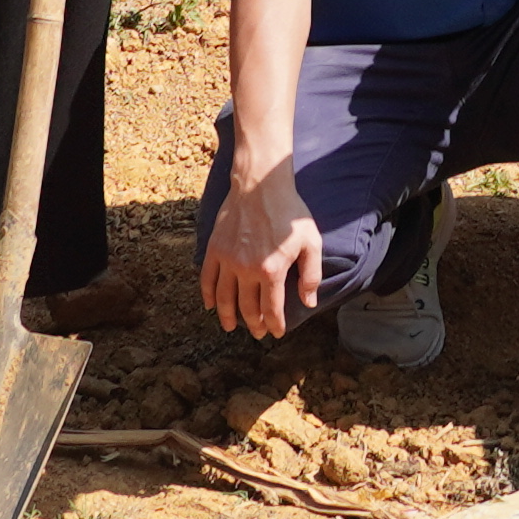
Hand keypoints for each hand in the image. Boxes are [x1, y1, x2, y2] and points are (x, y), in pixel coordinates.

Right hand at [200, 165, 329, 340]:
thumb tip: (308, 303)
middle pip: (248, 308)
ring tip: (231, 327)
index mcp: (272, 270)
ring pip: (225, 298)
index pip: (272, 308)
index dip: (275, 324)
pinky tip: (210, 305)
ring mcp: (228, 260)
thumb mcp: (311, 242)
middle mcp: (247, 270)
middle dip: (254, 324)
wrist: (261, 185)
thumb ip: (310, 275)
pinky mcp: (215, 249)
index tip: (277, 333)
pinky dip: (207, 295)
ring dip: (228, 316)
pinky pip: (207, 279)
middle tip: (258, 332)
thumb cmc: (290, 212)